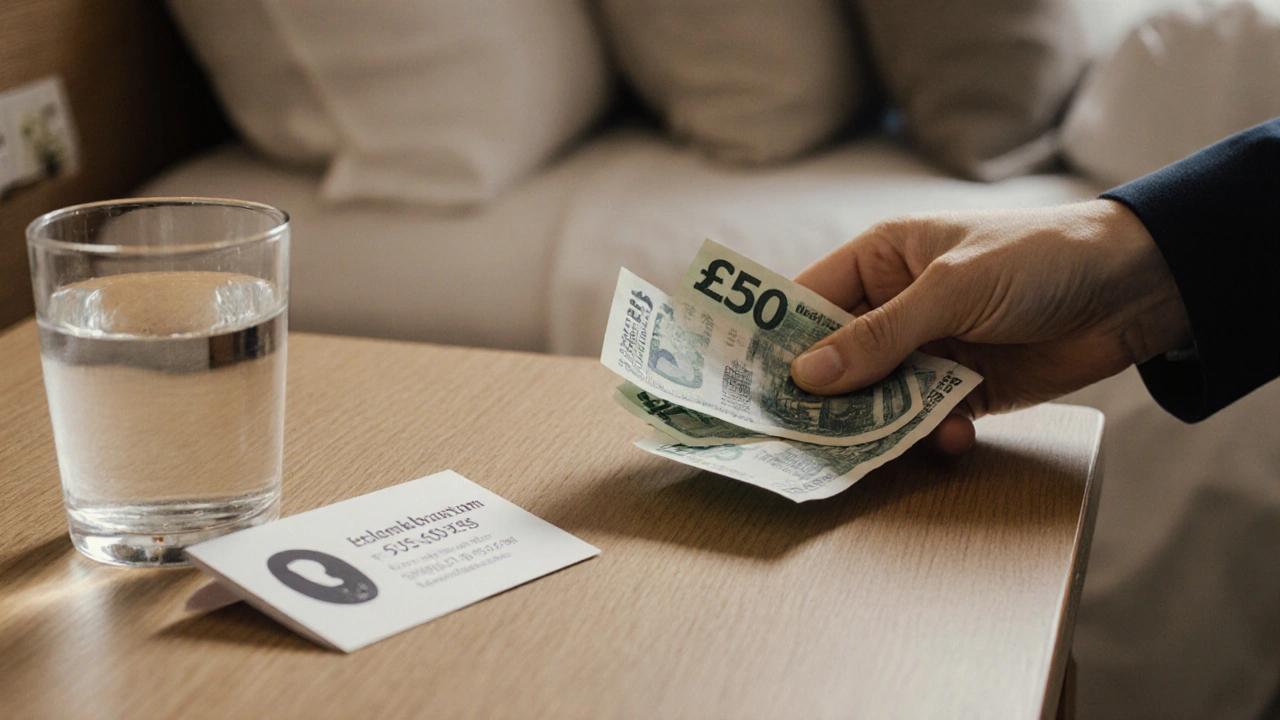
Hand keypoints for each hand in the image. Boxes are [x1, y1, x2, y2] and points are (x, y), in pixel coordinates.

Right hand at [789, 200, 1192, 453]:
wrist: (1138, 288)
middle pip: (837, 359)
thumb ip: (881, 335)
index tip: (745, 383)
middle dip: (822, 396)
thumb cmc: (1039, 259)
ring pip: (878, 397)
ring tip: (871, 448)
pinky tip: (953, 435)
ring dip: (877, 422)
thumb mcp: (952, 289)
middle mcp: (897, 306)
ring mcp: (930, 350)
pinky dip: (932, 434)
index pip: (808, 301)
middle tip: (796, 435)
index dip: (774, 339)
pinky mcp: (966, 389)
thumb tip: (807, 375)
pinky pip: (926, 419)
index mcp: (882, 260)